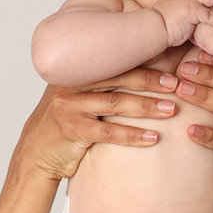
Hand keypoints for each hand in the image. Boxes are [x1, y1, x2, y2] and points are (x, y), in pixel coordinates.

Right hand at [12, 71, 180, 182]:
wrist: (36, 152)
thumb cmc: (65, 124)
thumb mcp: (79, 97)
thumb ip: (101, 85)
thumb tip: (139, 74)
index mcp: (76, 70)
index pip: (114, 60)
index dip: (141, 60)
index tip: (167, 60)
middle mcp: (72, 83)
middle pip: (118, 78)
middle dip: (150, 80)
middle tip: (176, 84)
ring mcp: (70, 106)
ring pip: (115, 104)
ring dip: (147, 107)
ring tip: (172, 110)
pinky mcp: (72, 131)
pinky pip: (108, 133)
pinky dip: (133, 136)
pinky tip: (153, 139)